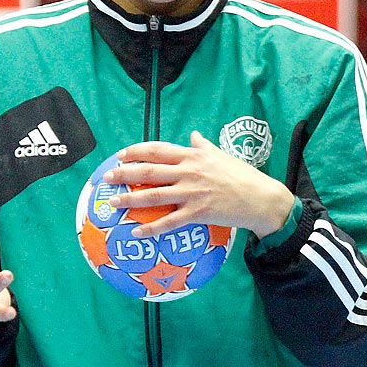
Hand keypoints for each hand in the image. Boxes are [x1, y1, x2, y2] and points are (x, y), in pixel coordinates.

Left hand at [103, 131, 294, 237]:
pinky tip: (136, 231)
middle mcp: (189, 172)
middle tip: (107, 177)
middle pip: (149, 172)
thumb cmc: (242, 176)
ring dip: (130, 200)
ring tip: (113, 203)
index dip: (136, 152)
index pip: (158, 150)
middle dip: (124, 174)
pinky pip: (169, 222)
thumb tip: (193, 135)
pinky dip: (151, 228)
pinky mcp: (197, 213)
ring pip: (153, 196)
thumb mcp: (221, 155)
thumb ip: (203, 146)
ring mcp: (192, 193)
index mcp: (193, 156)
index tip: (121, 155)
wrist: (260, 198)